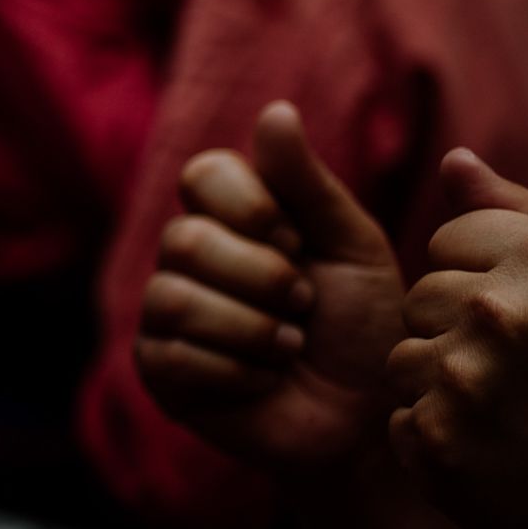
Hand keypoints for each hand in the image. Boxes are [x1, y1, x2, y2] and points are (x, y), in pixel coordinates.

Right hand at [136, 101, 406, 465]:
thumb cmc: (368, 328)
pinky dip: (236, 371)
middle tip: (302, 306)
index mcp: (234, 217)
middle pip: (184, 239)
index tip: (296, 241)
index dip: (249, 207)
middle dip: (262, 279)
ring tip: (290, 349)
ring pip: (175, 298)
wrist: (369, 419)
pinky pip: (171, 354)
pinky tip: (263, 381)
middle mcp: (191, 257)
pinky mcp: (158, 369)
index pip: (202, 175)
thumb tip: (275, 110)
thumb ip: (309, 183)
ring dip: (252, 330)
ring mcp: (166, 312)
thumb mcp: (352, 247)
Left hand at [388, 149, 527, 528]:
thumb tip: (455, 161)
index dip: (486, 276)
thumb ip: (526, 212)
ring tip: (513, 411)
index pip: (449, 238)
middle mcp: (499, 312)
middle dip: (461, 326)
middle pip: (422, 294)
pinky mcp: (437, 442)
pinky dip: (438, 435)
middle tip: (527, 371)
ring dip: (444, 381)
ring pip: (404, 355)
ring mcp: (463, 380)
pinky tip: (495, 449)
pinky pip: (400, 418)